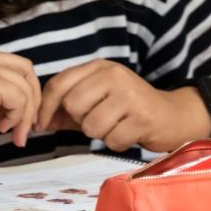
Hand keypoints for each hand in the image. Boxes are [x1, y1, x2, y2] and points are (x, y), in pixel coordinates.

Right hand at [0, 47, 42, 155]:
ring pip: (25, 88)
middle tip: (26, 127)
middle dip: (33, 100)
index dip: (25, 92)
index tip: (21, 118)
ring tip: (12, 134)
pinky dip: (17, 117)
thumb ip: (0, 99)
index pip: (15, 67)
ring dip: (24, 116)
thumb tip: (25, 107)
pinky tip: (1, 129)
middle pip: (26, 70)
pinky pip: (20, 98)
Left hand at [37, 60, 210, 152]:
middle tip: (99, 121)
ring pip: (91, 126)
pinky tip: (129, 134)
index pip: (59, 83)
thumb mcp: (97, 100)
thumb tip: (38, 121)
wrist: (173, 116)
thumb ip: (67, 109)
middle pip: (73, 105)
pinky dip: (117, 143)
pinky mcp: (143, 117)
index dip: (45, 107)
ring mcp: (130, 95)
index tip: (41, 124)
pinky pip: (112, 140)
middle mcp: (114, 75)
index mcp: (100, 67)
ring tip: (116, 126)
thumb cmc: (128, 109)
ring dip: (100, 134)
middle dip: (80, 121)